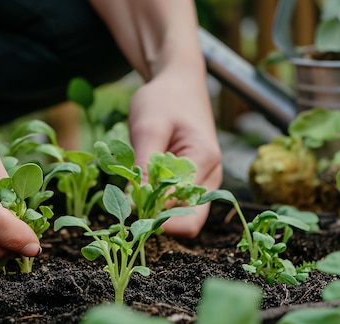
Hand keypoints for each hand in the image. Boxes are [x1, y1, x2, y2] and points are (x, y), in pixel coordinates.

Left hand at [128, 66, 222, 237]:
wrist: (178, 83)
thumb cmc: (163, 100)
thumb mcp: (148, 128)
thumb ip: (144, 167)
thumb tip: (132, 206)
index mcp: (205, 160)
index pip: (185, 212)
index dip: (155, 218)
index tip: (128, 208)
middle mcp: (211, 177)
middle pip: (190, 223)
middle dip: (158, 222)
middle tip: (128, 208)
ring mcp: (204, 181)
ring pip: (182, 216)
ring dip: (156, 212)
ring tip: (133, 193)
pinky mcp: (193, 182)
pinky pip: (177, 204)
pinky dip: (157, 202)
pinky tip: (140, 188)